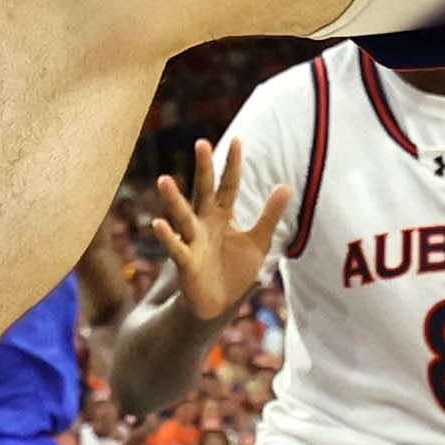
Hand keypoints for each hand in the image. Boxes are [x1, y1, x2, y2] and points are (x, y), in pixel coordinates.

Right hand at [141, 139, 293, 328]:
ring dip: (173, 199)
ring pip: (182, 216)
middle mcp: (204, 223)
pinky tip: (158, 223)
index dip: (233, 165)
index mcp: (223, 215)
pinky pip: (175, 247)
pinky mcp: (185, 262)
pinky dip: (167, 236)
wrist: (221, 304)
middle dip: (203, 169)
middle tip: (201, 142)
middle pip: (204, 191)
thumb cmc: (236, 269)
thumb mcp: (259, 241)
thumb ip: (269, 214)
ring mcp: (193, 241)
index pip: (229, 185)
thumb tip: (286, 185)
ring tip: (164, 180)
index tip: (238, 140)